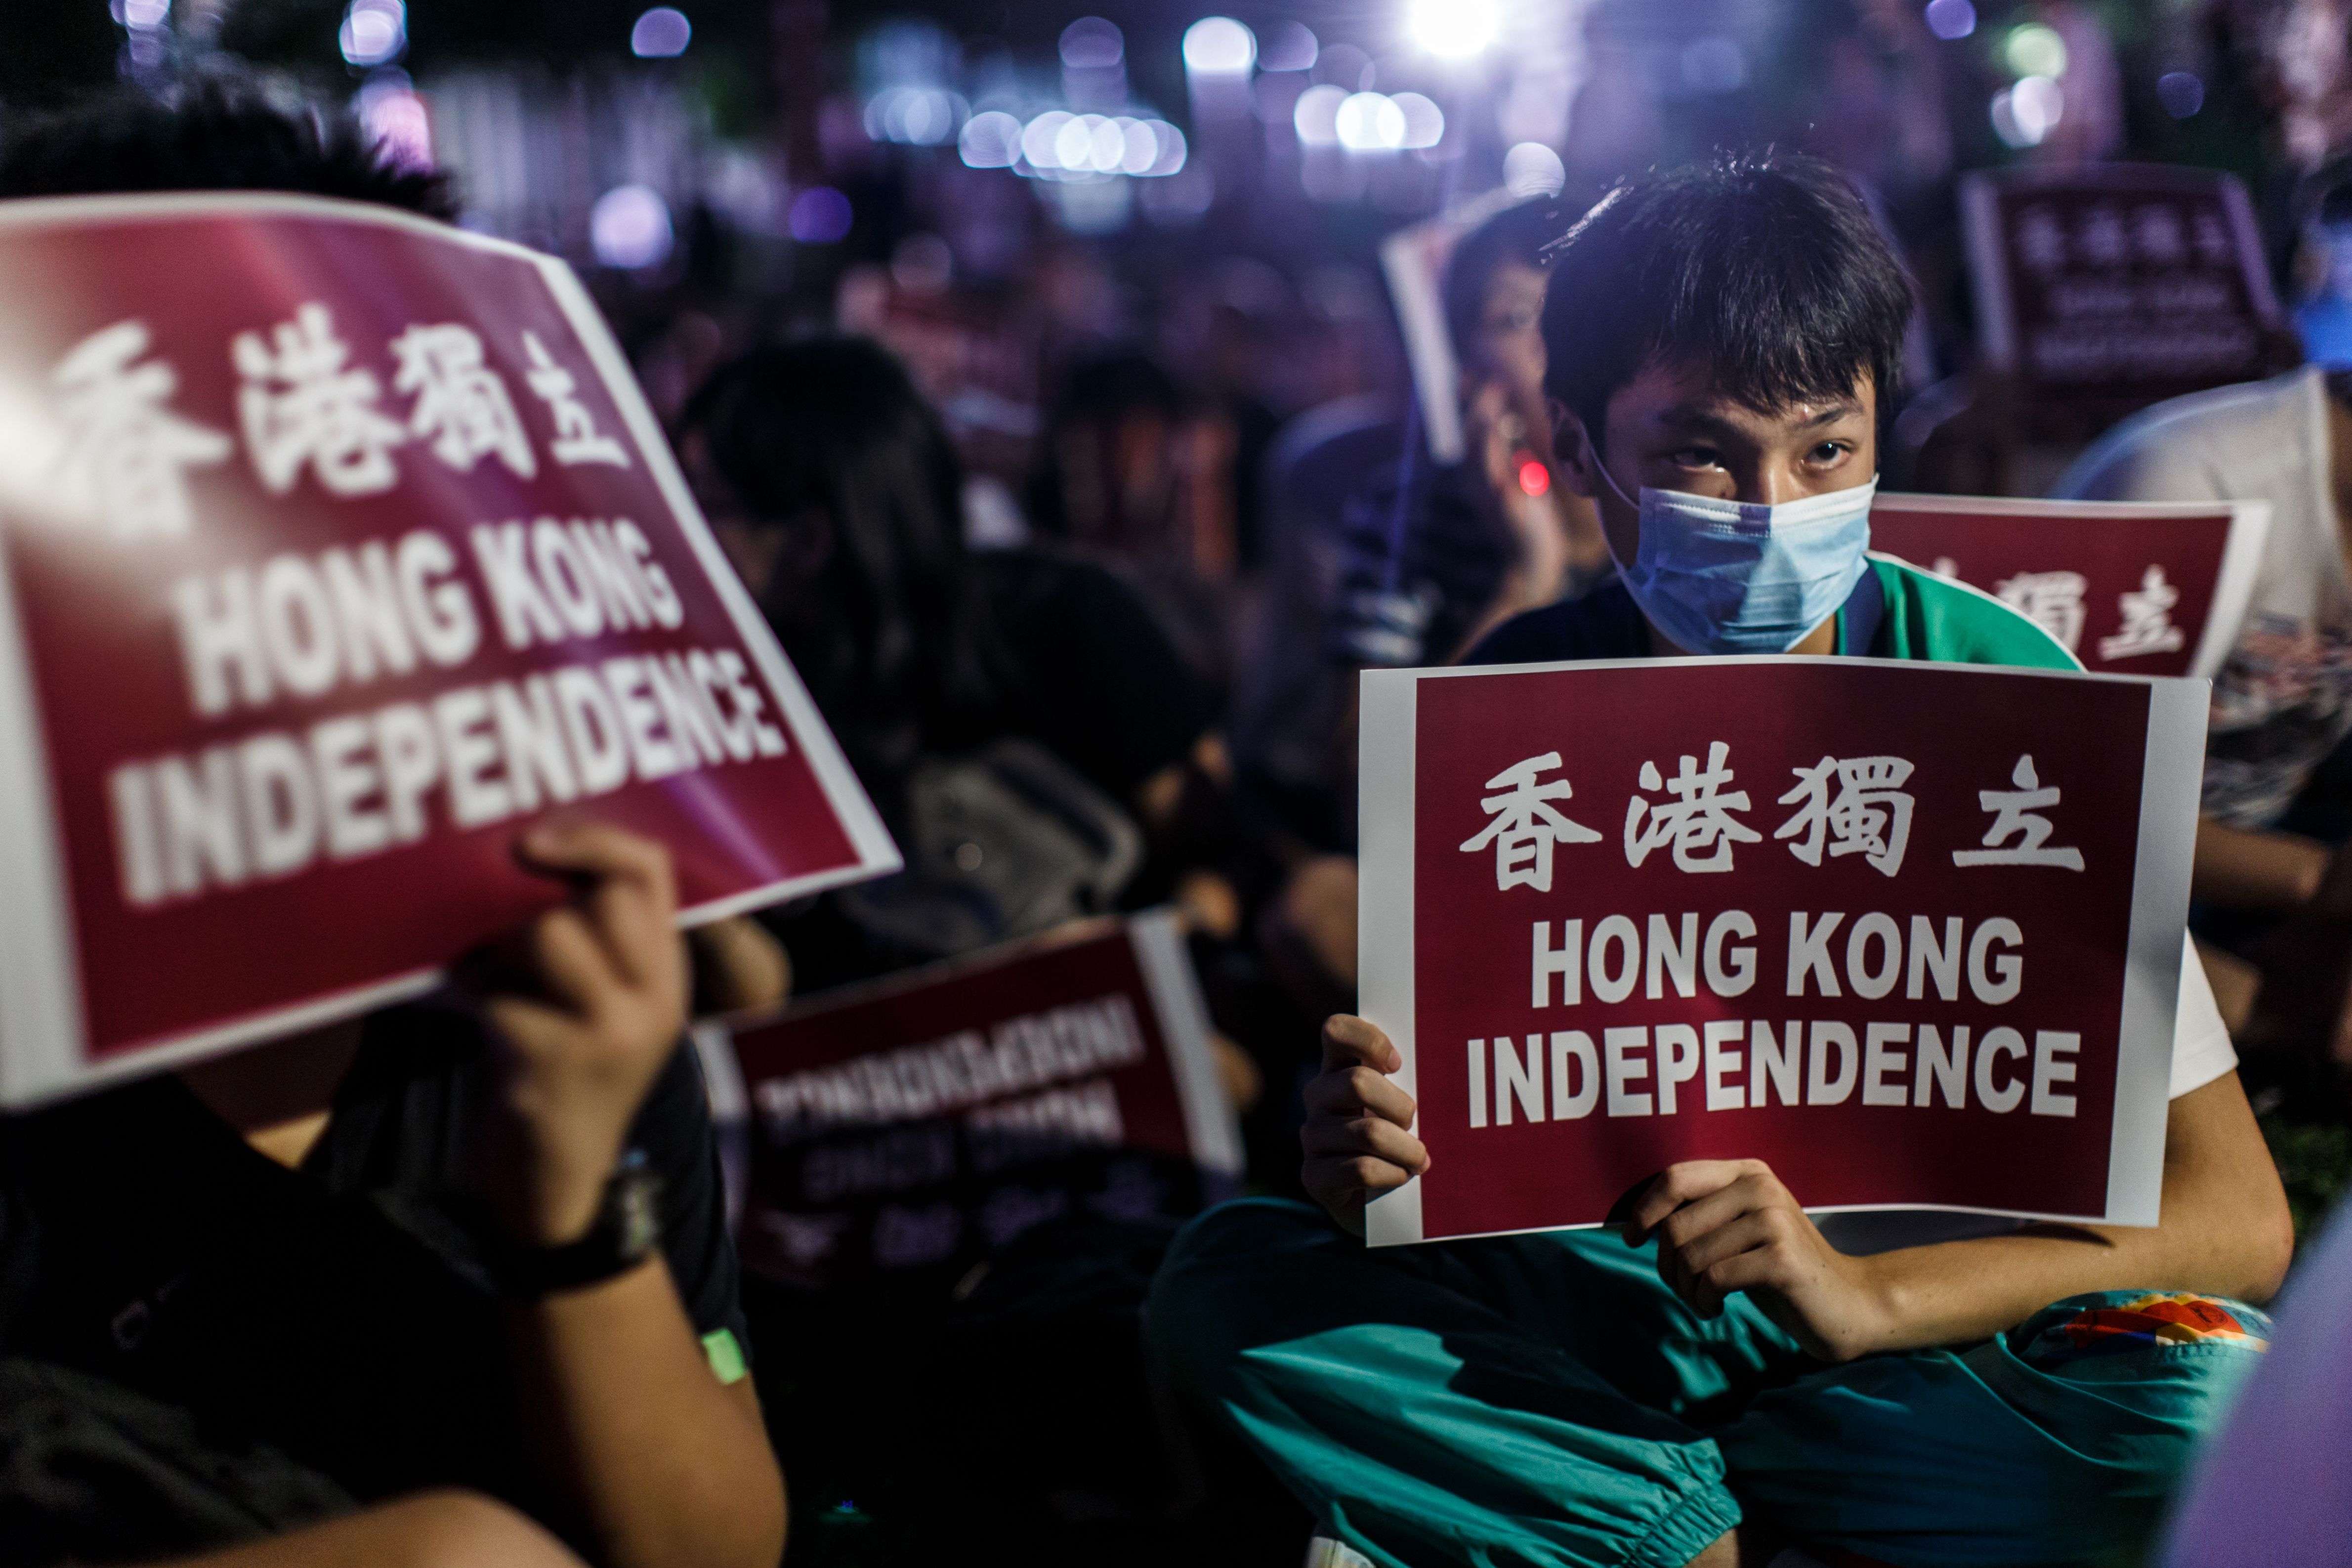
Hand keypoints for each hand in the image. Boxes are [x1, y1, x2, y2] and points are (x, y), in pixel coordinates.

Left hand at [465, 820, 690, 1246]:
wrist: (555, 1174)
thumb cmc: (561, 1066)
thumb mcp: (601, 999)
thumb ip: (593, 934)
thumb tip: (525, 846)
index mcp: (665, 972)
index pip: (650, 871)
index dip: (593, 838)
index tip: (530, 842)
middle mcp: (655, 999)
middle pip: (603, 897)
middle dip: (539, 908)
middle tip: (505, 944)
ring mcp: (614, 1032)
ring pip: (547, 933)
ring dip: (497, 950)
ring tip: (487, 983)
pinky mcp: (559, 1062)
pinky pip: (496, 991)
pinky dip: (463, 993)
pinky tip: (459, 1010)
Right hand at [1299, 1015, 1428, 1235]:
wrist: (1382, 1202)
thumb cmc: (1401, 1138)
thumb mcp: (1404, 1103)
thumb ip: (1412, 1080)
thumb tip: (1454, 1069)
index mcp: (1339, 1067)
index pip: (1336, 1030)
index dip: (1370, 1042)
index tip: (1399, 1064)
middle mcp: (1318, 1095)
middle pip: (1357, 1082)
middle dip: (1400, 1106)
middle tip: (1415, 1124)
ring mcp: (1312, 1135)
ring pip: (1367, 1132)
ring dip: (1406, 1148)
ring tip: (1420, 1159)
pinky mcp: (1313, 1175)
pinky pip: (1361, 1169)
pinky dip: (1392, 1175)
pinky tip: (1400, 1177)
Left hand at [1627, 1159, 1893, 1361]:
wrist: (1849, 1303)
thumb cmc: (1780, 1270)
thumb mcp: (1738, 1231)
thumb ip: (1701, 1215)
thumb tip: (1637, 1220)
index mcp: (1747, 1172)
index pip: (1675, 1177)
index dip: (1644, 1209)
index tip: (1631, 1237)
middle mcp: (1760, 1186)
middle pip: (1676, 1225)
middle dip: (1666, 1266)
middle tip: (1683, 1289)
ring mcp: (1773, 1220)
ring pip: (1691, 1256)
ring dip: (1685, 1290)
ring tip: (1703, 1301)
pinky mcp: (1781, 1258)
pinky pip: (1714, 1278)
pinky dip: (1704, 1301)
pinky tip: (1717, 1308)